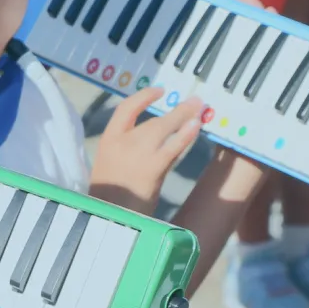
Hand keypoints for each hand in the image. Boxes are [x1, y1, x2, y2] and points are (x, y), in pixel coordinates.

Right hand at [89, 87, 203, 213]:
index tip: (160, 91)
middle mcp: (121, 143)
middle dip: (177, 110)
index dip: (144, 96)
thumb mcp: (110, 166)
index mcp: (107, 140)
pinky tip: (197, 126)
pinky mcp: (152, 166)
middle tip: (194, 101)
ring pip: (164, 128)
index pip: (125, 109)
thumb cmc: (109, 197)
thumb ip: (125, 150)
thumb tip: (152, 137)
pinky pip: (174, 145)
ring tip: (201, 109)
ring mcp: (137, 153)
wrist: (108, 215)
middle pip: (152, 120)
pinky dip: (186, 134)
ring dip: (185, 117)